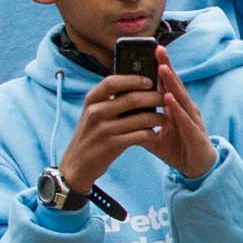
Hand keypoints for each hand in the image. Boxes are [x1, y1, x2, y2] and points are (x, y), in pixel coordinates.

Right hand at [56, 72, 167, 196]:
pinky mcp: (111, 145)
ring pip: (140, 118)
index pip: (112, 82)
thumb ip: (110, 99)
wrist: (76, 164)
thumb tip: (139, 85)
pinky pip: (139, 135)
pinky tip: (155, 134)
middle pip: (132, 99)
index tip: (150, 81)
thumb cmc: (92, 134)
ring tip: (166, 118)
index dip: (134, 79)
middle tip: (166, 99)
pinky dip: (151, 133)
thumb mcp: (94, 113)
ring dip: (158, 117)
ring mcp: (103, 129)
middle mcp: (95, 112)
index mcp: (91, 100)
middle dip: (154, 98)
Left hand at [146, 45, 215, 180]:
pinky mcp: (195, 133)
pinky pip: (184, 119)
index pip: (166, 84)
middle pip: (175, 85)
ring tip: (162, 68)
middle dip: (167, 67)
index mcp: (175, 108)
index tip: (151, 52)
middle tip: (158, 49)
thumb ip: (141, 125)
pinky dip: (175, 108)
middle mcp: (185, 109)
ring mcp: (192, 120)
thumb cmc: (178, 149)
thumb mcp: (154, 136)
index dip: (160, 68)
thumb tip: (120, 116)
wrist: (197, 168)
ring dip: (171, 83)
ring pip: (180, 98)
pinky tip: (168, 98)